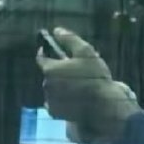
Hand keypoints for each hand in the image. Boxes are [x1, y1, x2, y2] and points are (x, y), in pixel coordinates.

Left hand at [37, 28, 138, 143]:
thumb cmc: (95, 76)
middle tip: (73, 71)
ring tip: (76, 86)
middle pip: (49, 74)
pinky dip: (60, 100)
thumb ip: (69, 39)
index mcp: (50, 69)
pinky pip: (54, 103)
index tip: (49, 50)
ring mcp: (49, 100)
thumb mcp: (85, 51)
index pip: (41, 57)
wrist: (102, 105)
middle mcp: (46, 85)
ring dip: (59, 86)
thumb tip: (57, 30)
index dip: (45, 52)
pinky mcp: (55, 113)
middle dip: (58, 71)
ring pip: (52, 89)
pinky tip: (72, 98)